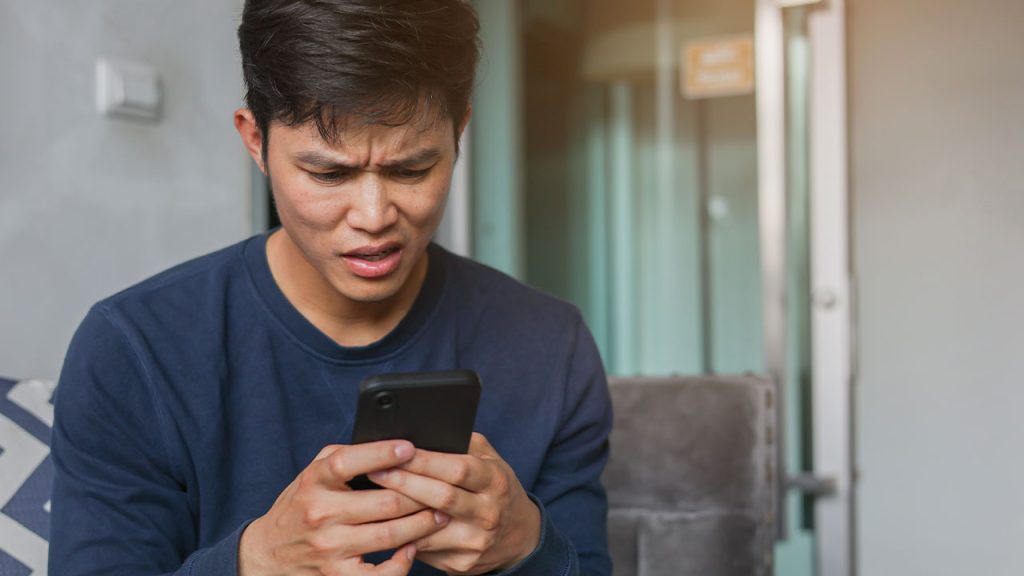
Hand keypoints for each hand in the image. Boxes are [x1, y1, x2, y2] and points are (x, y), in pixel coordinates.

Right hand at [238, 440, 450, 575]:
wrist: (267, 555)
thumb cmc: (301, 506)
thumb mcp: (312, 474)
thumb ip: (343, 456)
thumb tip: (386, 442)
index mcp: (315, 481)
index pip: (348, 462)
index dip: (381, 453)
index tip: (409, 447)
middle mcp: (320, 514)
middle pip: (384, 502)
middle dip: (420, 494)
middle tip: (444, 488)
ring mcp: (329, 548)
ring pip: (390, 535)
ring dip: (422, 525)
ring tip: (441, 515)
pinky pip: (381, 573)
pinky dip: (403, 562)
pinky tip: (413, 548)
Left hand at [367, 433, 540, 574]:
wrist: (518, 535)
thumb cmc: (495, 488)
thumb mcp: (490, 460)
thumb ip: (463, 445)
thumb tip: (425, 433)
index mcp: (495, 481)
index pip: (457, 468)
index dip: (425, 460)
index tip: (397, 451)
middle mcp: (489, 512)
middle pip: (441, 497)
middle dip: (404, 483)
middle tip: (375, 471)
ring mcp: (476, 541)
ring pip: (428, 528)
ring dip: (398, 514)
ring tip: (373, 498)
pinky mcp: (462, 562)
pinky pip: (425, 549)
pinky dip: (404, 536)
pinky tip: (387, 523)